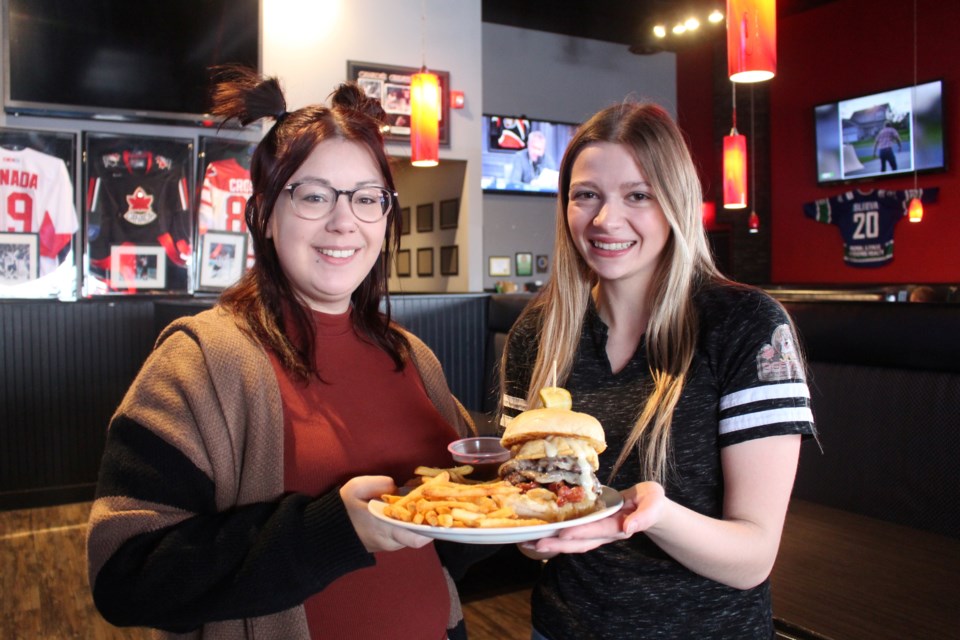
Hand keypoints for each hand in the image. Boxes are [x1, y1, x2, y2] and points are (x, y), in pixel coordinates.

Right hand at [340, 476, 433, 553]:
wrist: (327, 531)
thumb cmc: (342, 508)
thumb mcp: (356, 487)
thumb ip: (379, 483)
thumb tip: (397, 488)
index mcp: (384, 527)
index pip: (416, 537)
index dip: (431, 527)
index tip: (440, 512)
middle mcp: (389, 541)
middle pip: (419, 537)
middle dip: (429, 523)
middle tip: (437, 505)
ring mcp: (387, 545)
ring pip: (411, 537)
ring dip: (420, 524)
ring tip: (427, 506)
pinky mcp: (384, 545)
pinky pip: (403, 537)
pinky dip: (410, 526)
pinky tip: (413, 512)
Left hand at [523, 482, 666, 554]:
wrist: (650, 507)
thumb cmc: (651, 501)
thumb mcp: (653, 502)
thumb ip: (645, 514)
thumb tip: (630, 527)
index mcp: (619, 525)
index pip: (598, 529)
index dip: (581, 531)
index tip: (564, 532)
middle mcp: (605, 533)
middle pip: (580, 542)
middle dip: (558, 544)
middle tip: (536, 544)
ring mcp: (597, 533)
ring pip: (573, 543)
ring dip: (552, 544)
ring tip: (529, 544)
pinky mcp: (591, 529)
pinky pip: (571, 537)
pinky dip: (555, 538)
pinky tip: (537, 536)